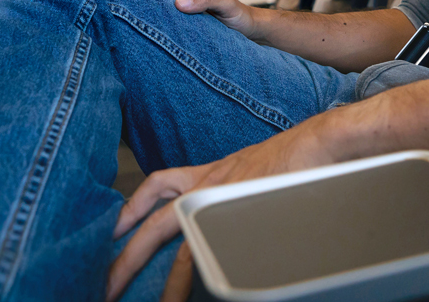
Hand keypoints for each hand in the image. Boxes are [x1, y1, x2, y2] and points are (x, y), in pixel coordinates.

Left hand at [106, 122, 337, 301]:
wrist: (320, 142)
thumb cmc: (297, 154)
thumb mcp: (255, 169)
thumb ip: (238, 187)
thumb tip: (235, 209)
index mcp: (212, 171)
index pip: (159, 184)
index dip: (132, 206)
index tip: (115, 229)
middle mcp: (210, 183)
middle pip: (155, 219)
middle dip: (128, 254)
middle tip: (108, 283)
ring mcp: (222, 197)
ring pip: (177, 239)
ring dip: (161, 276)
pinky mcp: (238, 211)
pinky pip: (208, 250)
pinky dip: (198, 275)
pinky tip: (189, 294)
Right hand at [118, 0, 258, 37]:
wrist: (250, 31)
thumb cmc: (238, 15)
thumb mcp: (224, 4)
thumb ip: (204, 1)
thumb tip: (178, 3)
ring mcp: (181, 12)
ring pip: (153, 3)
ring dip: (135, 0)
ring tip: (113, 1)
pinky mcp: (183, 27)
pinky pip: (160, 19)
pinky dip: (146, 19)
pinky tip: (135, 26)